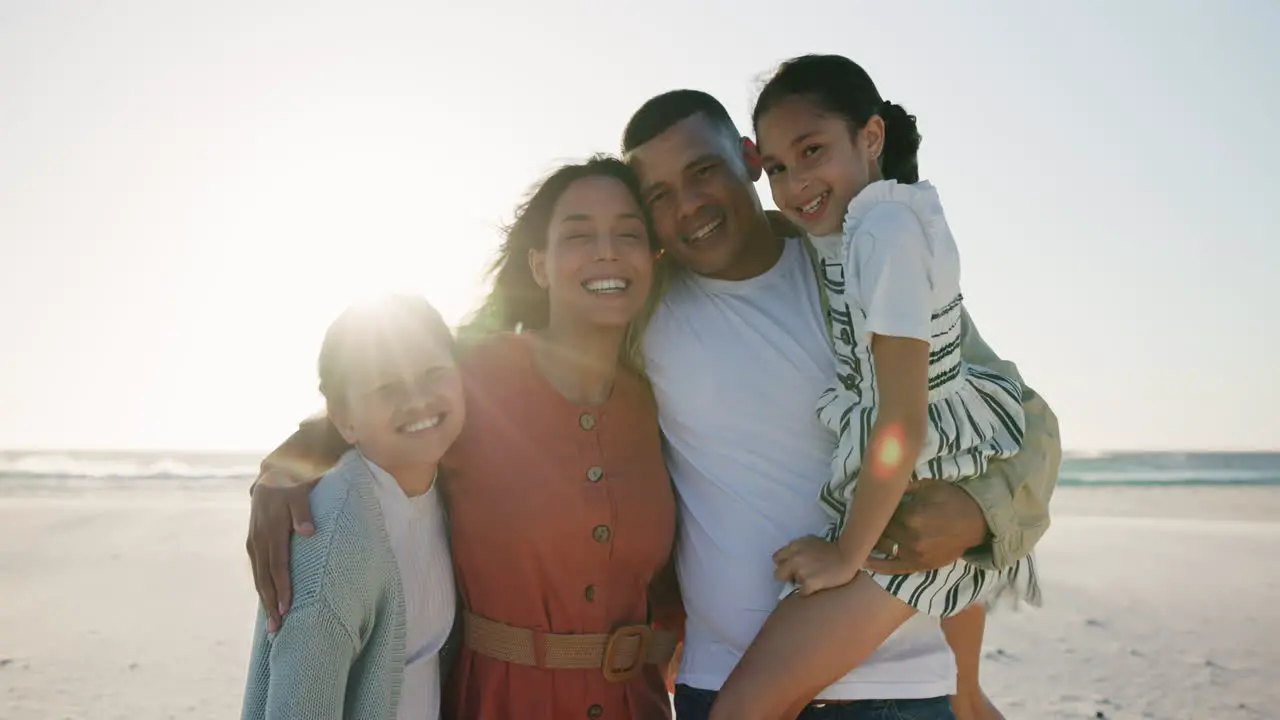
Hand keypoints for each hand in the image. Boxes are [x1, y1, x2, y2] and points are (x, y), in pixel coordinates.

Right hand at [246, 468, 316, 632]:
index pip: (278, 565)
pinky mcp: (253, 546)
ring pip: (259, 578)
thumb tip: (308, 531)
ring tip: (273, 626)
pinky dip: (262, 590)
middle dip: (271, 604)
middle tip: (277, 629)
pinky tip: (268, 605)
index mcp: (271, 530)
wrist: (272, 478)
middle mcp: (259, 540)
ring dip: (265, 601)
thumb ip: (304, 512)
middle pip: (265, 578)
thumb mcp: (301, 493)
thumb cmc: (294, 487)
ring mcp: (254, 544)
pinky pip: (257, 572)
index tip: (287, 608)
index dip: (282, 587)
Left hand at [772, 535, 860, 595]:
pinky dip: (808, 592)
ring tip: (814, 579)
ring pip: (793, 583)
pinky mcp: (809, 583)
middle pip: (778, 574)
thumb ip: (798, 548)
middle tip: (799, 577)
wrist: (848, 556)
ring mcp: (801, 571)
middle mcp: (795, 558)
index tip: (791, 568)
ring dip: (801, 583)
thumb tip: (791, 558)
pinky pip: (801, 592)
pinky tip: (817, 587)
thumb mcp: (811, 541)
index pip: (776, 558)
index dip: (783, 564)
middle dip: (787, 576)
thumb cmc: (831, 549)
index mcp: (794, 546)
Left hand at [864, 478, 987, 574]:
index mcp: (912, 516)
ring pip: (884, 546)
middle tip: (864, 518)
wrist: (977, 521)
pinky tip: (862, 562)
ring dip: (872, 540)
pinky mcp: (920, 566)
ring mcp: (915, 555)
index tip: (868, 504)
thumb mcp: (928, 486)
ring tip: (860, 535)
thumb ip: (903, 488)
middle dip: (874, 523)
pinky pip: (894, 569)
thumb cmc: (952, 499)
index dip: (876, 508)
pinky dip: (877, 566)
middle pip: (882, 530)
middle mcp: (911, 538)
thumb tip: (882, 488)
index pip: (884, 513)